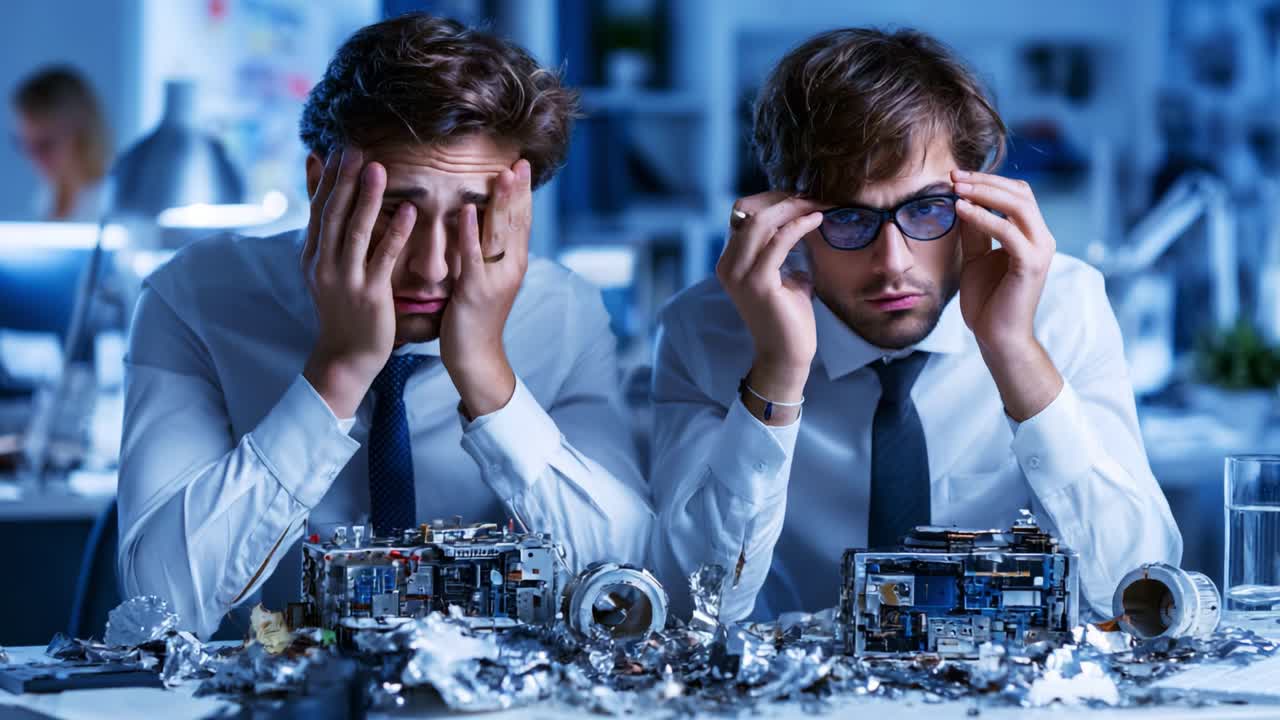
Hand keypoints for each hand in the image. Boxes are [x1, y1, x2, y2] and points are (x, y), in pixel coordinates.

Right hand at [301, 148, 415, 417]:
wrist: (346, 355)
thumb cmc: (343, 308)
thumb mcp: (327, 268)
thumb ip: (328, 234)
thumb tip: (321, 200)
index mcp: (314, 255)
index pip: (318, 209)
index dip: (327, 178)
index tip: (337, 148)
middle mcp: (324, 264)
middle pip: (332, 214)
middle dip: (344, 179)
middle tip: (355, 147)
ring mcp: (345, 280)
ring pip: (355, 232)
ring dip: (368, 199)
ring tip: (379, 169)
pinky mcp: (370, 295)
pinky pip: (383, 259)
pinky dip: (395, 234)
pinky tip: (410, 213)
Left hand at [439, 159, 531, 418]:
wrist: (476, 356)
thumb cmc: (477, 318)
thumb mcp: (489, 281)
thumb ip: (489, 254)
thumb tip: (486, 227)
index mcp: (515, 265)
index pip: (522, 222)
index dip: (523, 194)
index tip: (521, 167)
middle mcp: (511, 269)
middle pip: (517, 223)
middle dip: (518, 191)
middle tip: (519, 162)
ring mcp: (495, 279)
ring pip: (500, 235)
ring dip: (501, 203)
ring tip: (502, 175)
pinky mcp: (475, 290)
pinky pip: (473, 256)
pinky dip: (470, 231)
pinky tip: (468, 209)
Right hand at [715, 192, 823, 422]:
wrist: (786, 354)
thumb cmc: (787, 316)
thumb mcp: (781, 274)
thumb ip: (780, 249)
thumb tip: (798, 222)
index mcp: (729, 261)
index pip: (744, 215)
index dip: (772, 201)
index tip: (801, 197)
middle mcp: (727, 265)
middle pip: (750, 212)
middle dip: (783, 199)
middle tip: (812, 196)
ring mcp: (739, 274)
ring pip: (762, 222)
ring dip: (793, 208)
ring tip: (817, 204)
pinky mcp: (757, 283)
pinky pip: (778, 241)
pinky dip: (799, 225)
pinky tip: (817, 220)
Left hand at [952, 169, 1062, 420]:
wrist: (997, 337)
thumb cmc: (987, 300)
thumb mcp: (975, 256)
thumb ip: (974, 230)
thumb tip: (961, 200)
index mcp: (1031, 235)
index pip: (1016, 194)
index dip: (988, 181)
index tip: (956, 176)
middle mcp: (1041, 238)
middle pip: (1020, 193)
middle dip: (985, 181)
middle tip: (954, 176)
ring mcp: (1040, 250)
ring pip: (1018, 205)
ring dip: (984, 192)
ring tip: (956, 188)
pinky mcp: (1031, 264)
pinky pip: (1008, 231)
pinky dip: (984, 217)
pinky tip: (961, 210)